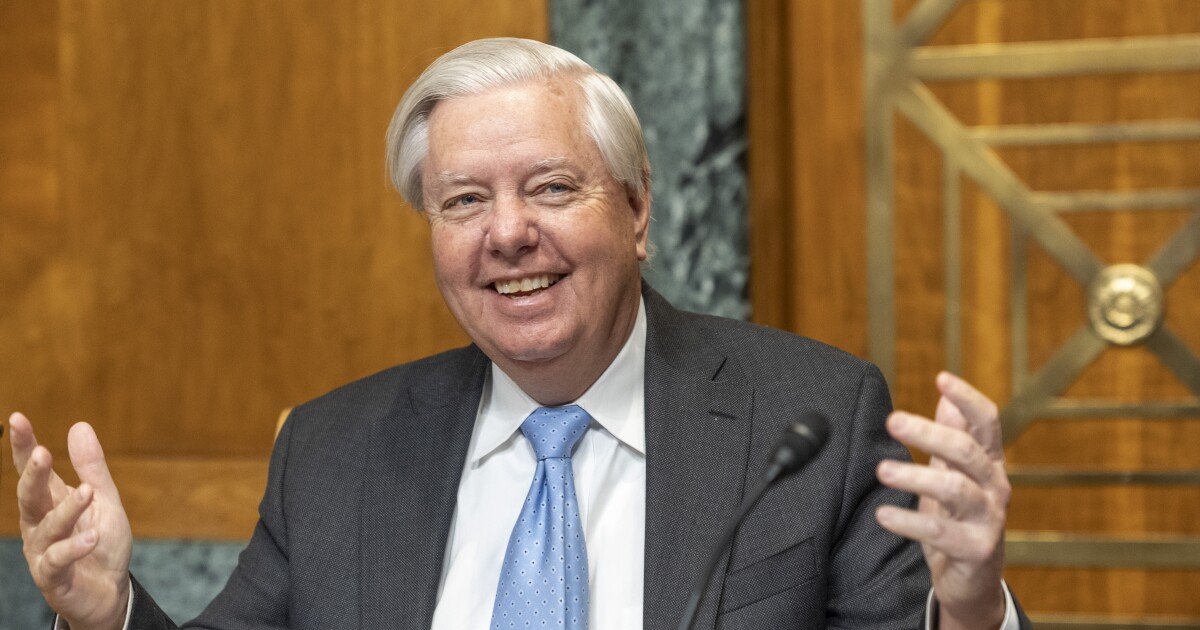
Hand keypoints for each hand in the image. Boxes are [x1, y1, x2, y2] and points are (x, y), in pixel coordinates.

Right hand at [9, 412, 132, 629]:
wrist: (108, 590)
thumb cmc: (102, 542)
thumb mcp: (105, 500)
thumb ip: (92, 467)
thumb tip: (79, 425)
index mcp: (50, 500)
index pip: (32, 470)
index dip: (23, 446)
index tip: (18, 419)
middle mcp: (39, 523)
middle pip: (30, 495)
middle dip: (33, 475)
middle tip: (42, 454)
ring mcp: (42, 550)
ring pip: (48, 526)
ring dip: (67, 509)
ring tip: (87, 493)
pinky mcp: (52, 577)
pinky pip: (58, 560)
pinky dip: (74, 548)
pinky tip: (93, 537)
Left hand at [873, 373, 1009, 629]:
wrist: (970, 581)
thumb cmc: (957, 519)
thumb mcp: (955, 474)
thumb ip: (951, 438)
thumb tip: (944, 397)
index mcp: (989, 463)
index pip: (987, 422)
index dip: (968, 399)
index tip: (941, 378)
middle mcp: (995, 487)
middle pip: (967, 450)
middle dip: (930, 433)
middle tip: (892, 420)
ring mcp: (989, 519)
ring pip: (955, 489)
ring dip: (916, 476)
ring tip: (882, 470)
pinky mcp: (977, 550)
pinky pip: (941, 533)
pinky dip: (909, 522)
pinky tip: (882, 515)